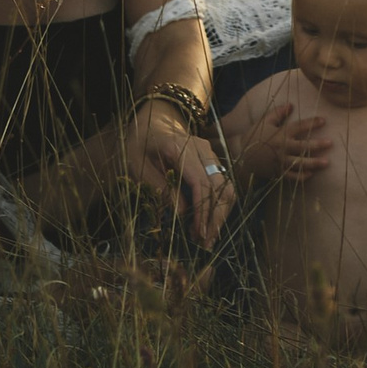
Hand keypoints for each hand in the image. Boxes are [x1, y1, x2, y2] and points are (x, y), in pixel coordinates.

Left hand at [123, 101, 233, 247]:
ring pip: (227, 187)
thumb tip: (182, 214)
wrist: (152, 123)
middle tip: (204, 244)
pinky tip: (207, 223)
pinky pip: (223, 186)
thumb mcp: (139, 168)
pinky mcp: (213, 161)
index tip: (197, 234)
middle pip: (220, 187)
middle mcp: (202, 148)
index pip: (201, 183)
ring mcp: (210, 154)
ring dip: (220, 215)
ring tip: (206, 238)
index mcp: (180, 148)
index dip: (202, 211)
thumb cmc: (141, 146)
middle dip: (215, 219)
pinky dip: (219, 206)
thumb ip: (161, 188)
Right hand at [226, 92, 333, 187]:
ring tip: (327, 163)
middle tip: (330, 143)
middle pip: (303, 147)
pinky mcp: (277, 173)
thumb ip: (278, 113)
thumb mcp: (265, 121)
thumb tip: (291, 105)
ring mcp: (280, 162)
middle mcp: (282, 148)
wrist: (241, 154)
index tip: (324, 120)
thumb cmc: (254, 135)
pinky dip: (301, 177)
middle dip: (318, 145)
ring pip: (300, 164)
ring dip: (314, 163)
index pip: (299, 127)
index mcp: (280, 134)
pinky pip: (292, 177)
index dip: (312, 123)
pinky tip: (311, 174)